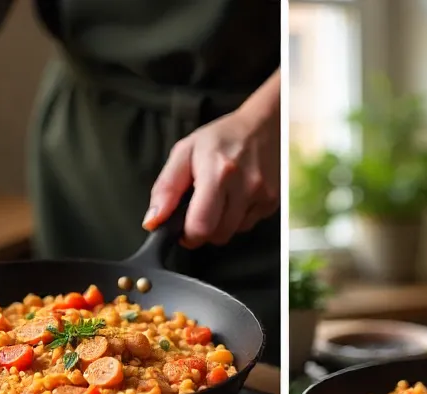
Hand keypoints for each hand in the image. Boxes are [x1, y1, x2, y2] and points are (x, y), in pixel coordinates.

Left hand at [143, 83, 279, 248]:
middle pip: (218, 235)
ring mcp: (262, 196)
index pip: (201, 227)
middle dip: (205, 229)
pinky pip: (248, 225)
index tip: (183, 229)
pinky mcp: (272, 203)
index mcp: (218, 172)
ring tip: (221, 197)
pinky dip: (238, 218)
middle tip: (201, 208)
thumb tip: (153, 221)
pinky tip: (238, 196)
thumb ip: (166, 188)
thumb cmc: (221, 138)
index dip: (188, 235)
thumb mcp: (185, 152)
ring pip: (233, 233)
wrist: (265, 125)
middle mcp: (244, 186)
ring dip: (222, 223)